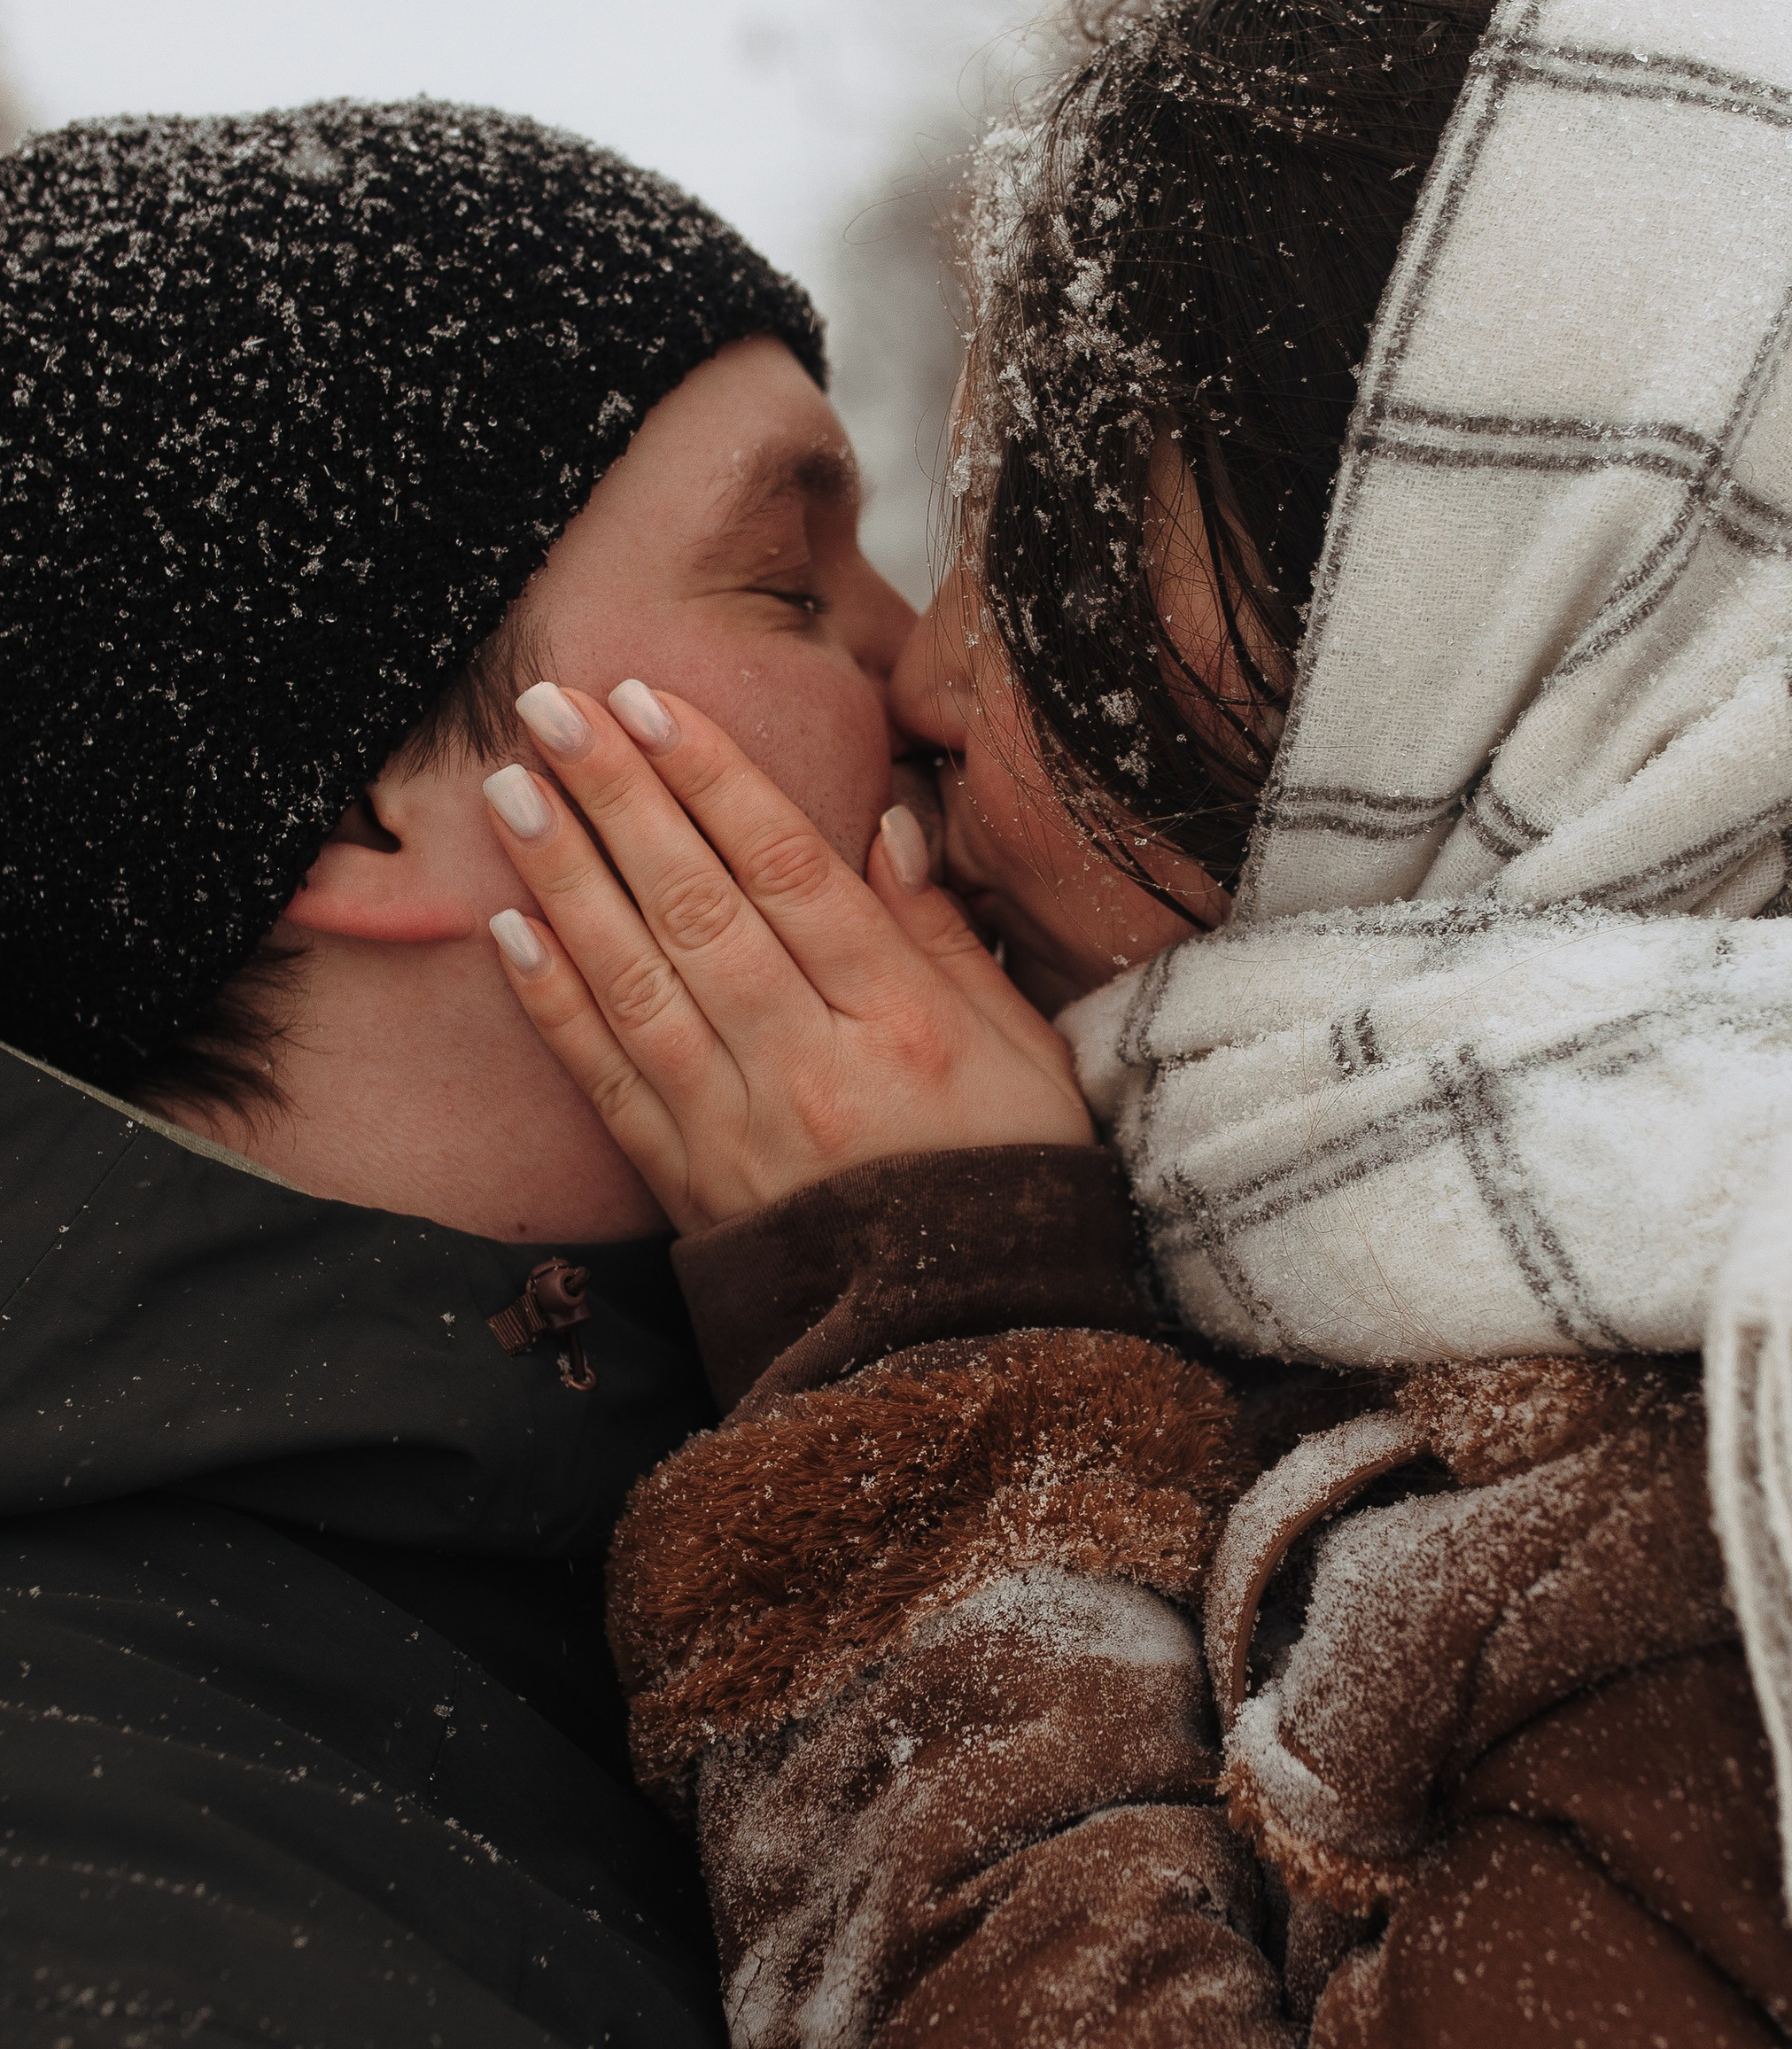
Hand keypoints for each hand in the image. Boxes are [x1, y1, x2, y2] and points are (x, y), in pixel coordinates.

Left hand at [481, 679, 1092, 1237]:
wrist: (966, 1344)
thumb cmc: (1008, 1180)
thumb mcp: (1023, 1050)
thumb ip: (946, 937)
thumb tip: (884, 825)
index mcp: (902, 1023)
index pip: (791, 874)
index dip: (714, 781)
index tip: (650, 704)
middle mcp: (810, 1069)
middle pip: (698, 908)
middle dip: (620, 799)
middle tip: (551, 710)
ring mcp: (738, 1131)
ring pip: (637, 982)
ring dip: (567, 881)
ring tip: (512, 793)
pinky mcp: (688, 1186)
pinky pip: (607, 1082)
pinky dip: (554, 1004)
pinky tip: (511, 930)